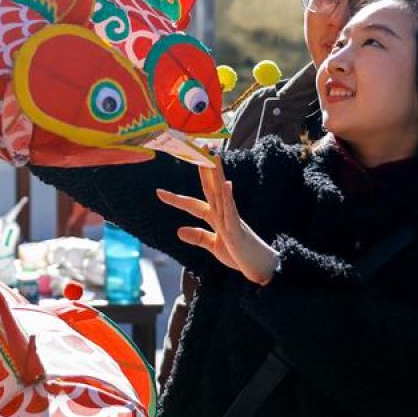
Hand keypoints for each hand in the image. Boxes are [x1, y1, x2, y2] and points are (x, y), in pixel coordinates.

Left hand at [156, 157, 279, 284]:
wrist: (259, 267)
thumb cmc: (239, 255)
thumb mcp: (214, 246)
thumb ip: (198, 237)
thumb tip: (178, 231)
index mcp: (216, 217)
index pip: (193, 204)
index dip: (176, 198)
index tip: (158, 192)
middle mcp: (223, 213)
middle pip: (210, 188)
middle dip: (203, 169)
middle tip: (197, 149)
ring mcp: (232, 219)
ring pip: (222, 193)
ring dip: (216, 176)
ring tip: (212, 157)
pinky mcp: (238, 229)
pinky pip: (232, 211)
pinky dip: (229, 198)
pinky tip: (226, 184)